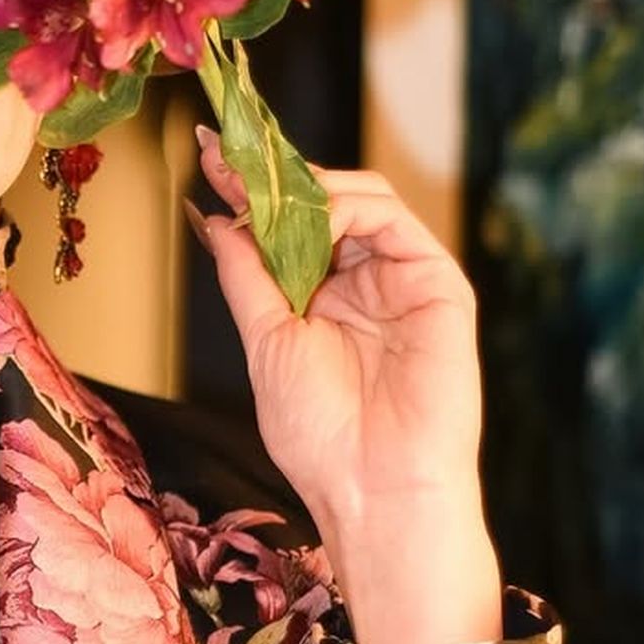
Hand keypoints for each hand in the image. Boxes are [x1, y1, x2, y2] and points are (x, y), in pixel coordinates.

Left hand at [187, 123, 503, 643]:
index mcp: (320, 301)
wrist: (377, 488)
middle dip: (270, 178)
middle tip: (223, 155)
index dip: (248, 193)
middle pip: (321, 206)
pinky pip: (393, 219)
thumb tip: (214, 217)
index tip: (206, 157)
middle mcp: (362, 283)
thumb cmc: (320, 434)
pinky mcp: (437, 282)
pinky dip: (347, 204)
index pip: (286, 230)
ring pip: (358, 200)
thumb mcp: (266, 340)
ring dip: (303, 189)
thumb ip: (246, 275)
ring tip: (260, 190)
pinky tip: (309, 215)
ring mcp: (402, 279)